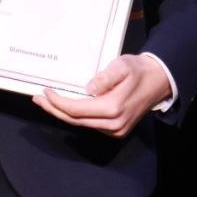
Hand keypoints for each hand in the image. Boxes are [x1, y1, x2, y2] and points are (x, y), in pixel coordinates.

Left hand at [32, 54, 171, 138]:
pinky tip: (66, 106)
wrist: (159, 81)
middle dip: (54, 109)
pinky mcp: (116, 130)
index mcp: (113, 108)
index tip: (45, 92)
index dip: (58, 102)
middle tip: (38, 99)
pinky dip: (75, 116)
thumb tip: (88, 88)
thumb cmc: (139, 71)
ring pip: (82, 124)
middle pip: (75, 120)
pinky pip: (90, 125)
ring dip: (63, 113)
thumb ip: (105, 77)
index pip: (76, 109)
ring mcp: (116, 130)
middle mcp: (114, 124)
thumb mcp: (122, 66)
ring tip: (47, 101)